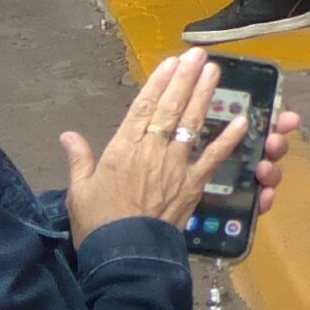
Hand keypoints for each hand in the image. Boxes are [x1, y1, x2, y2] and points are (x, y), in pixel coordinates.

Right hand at [61, 53, 242, 242]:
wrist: (123, 254)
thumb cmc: (97, 223)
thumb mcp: (79, 191)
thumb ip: (79, 159)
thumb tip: (67, 135)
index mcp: (123, 150)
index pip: (143, 109)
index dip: (158, 84)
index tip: (171, 62)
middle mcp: (152, 151)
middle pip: (171, 108)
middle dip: (185, 79)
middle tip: (198, 55)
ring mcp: (175, 166)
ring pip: (192, 124)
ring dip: (204, 96)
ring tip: (215, 71)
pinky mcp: (193, 184)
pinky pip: (213, 157)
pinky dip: (229, 139)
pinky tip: (243, 120)